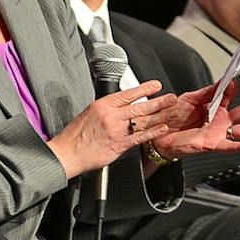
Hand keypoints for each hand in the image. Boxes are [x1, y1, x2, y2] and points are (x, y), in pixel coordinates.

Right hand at [46, 81, 169, 178]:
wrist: (66, 154)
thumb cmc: (74, 136)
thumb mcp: (88, 113)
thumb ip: (106, 109)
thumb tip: (120, 106)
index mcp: (102, 105)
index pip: (127, 94)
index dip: (144, 89)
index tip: (156, 85)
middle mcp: (110, 116)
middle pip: (139, 106)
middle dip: (158, 101)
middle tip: (171, 98)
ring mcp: (115, 130)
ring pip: (142, 120)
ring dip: (160, 115)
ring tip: (173, 111)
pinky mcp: (118, 144)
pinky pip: (138, 137)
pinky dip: (152, 133)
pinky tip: (162, 129)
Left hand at [146, 81, 239, 162]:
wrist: (159, 132)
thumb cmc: (174, 117)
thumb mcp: (190, 99)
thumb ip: (207, 92)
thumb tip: (223, 81)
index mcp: (214, 107)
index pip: (229, 95)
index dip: (233, 88)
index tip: (236, 79)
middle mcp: (219, 120)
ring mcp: (217, 132)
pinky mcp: (211, 144)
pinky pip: (228, 146)